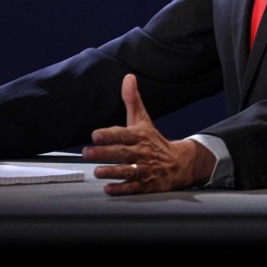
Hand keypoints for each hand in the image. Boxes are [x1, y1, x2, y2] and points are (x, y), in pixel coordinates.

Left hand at [82, 74, 215, 195]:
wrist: (179, 163)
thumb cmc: (154, 140)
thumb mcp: (144, 119)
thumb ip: (133, 100)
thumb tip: (128, 77)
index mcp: (140, 136)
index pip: (123, 134)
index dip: (109, 134)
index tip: (95, 134)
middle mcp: (142, 153)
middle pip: (122, 153)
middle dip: (104, 153)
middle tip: (87, 153)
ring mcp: (144, 169)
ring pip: (127, 171)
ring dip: (112, 172)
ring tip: (98, 172)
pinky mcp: (146, 184)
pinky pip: (133, 188)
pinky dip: (121, 189)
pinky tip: (109, 189)